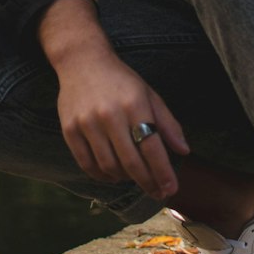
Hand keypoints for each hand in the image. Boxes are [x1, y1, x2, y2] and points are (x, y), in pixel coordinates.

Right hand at [56, 45, 188, 202]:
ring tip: (135, 178)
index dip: (163, 172)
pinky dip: (102, 176)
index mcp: (134, 104)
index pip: (152, 147)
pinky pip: (87, 164)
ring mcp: (87, 123)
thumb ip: (167, 123)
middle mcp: (110, 114)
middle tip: (157, 192)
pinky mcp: (70, 130)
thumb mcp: (149, 95)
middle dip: (148, 182)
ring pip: (109, 167)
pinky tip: (113, 175)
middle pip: (131, 162)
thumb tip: (184, 151)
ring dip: (125, 179)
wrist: (82, 61)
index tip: (171, 189)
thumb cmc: (121, 81)